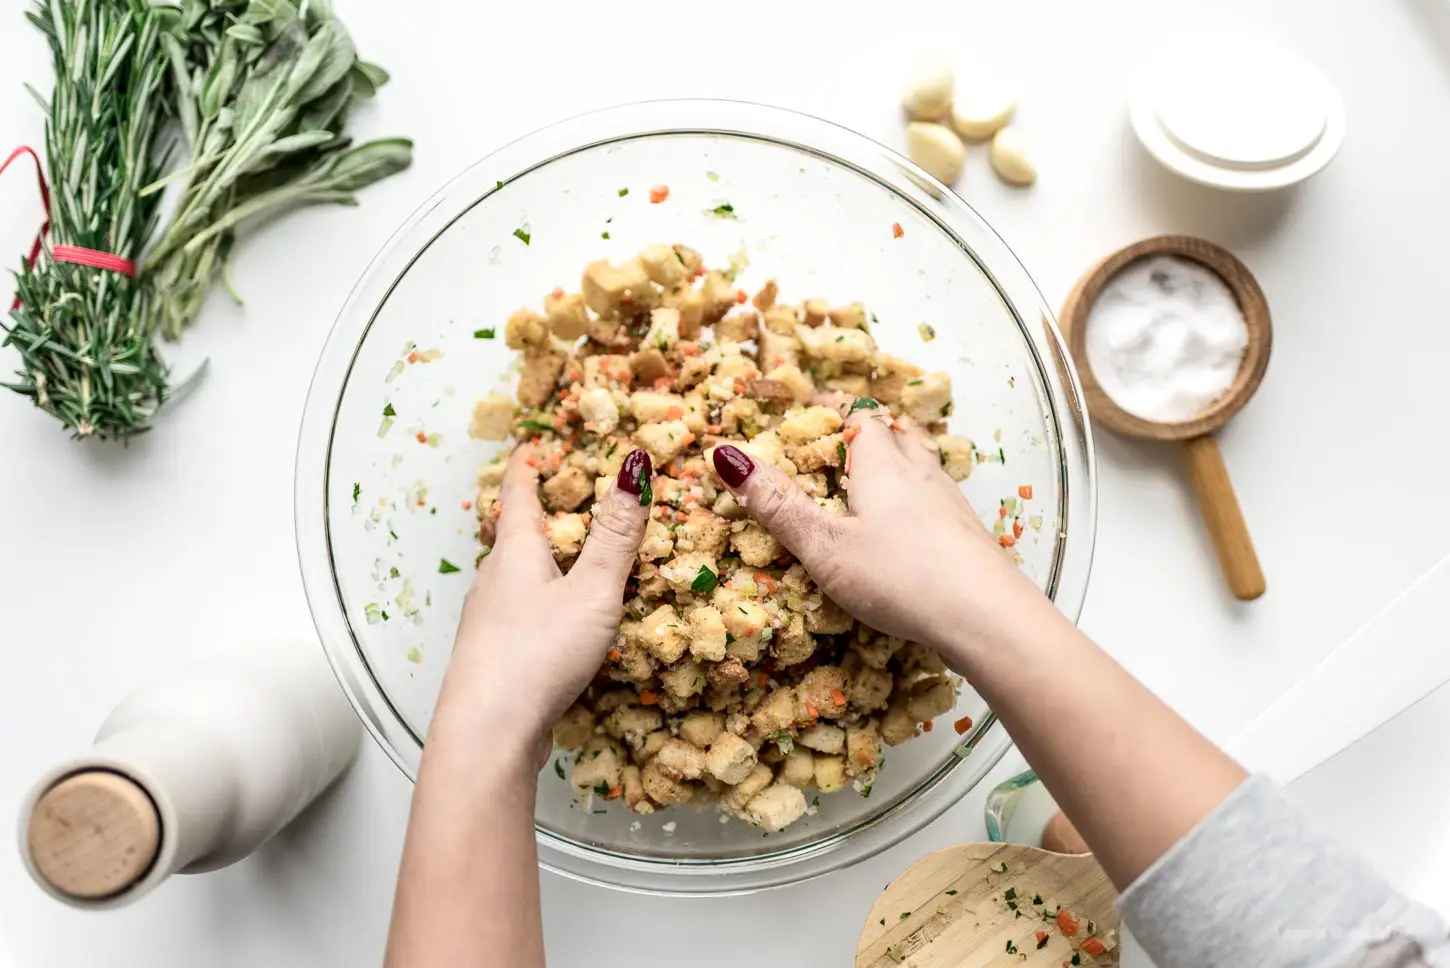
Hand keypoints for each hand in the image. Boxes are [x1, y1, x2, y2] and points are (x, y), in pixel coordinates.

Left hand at [429, 446, 651, 765]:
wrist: (486, 733)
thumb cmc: (537, 654)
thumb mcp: (591, 590)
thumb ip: (616, 535)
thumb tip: (634, 466)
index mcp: (515, 551)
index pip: (519, 493)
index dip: (528, 465)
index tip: (531, 444)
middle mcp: (494, 580)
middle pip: (515, 536)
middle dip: (539, 515)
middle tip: (562, 497)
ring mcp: (489, 621)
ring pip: (516, 578)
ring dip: (542, 563)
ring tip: (569, 558)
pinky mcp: (495, 658)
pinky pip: (522, 616)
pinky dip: (544, 604)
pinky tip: (561, 625)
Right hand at [709, 408, 1025, 657]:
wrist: (988, 617)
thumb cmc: (901, 577)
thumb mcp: (825, 547)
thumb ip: (778, 505)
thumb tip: (725, 456)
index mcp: (882, 463)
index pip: (858, 414)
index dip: (832, 408)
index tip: (807, 409)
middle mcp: (920, 471)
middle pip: (893, 433)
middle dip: (864, 432)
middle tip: (835, 445)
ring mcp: (949, 501)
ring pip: (919, 464)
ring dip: (893, 464)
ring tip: (868, 481)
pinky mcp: (967, 533)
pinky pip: (935, 499)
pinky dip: (914, 500)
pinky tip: (906, 528)